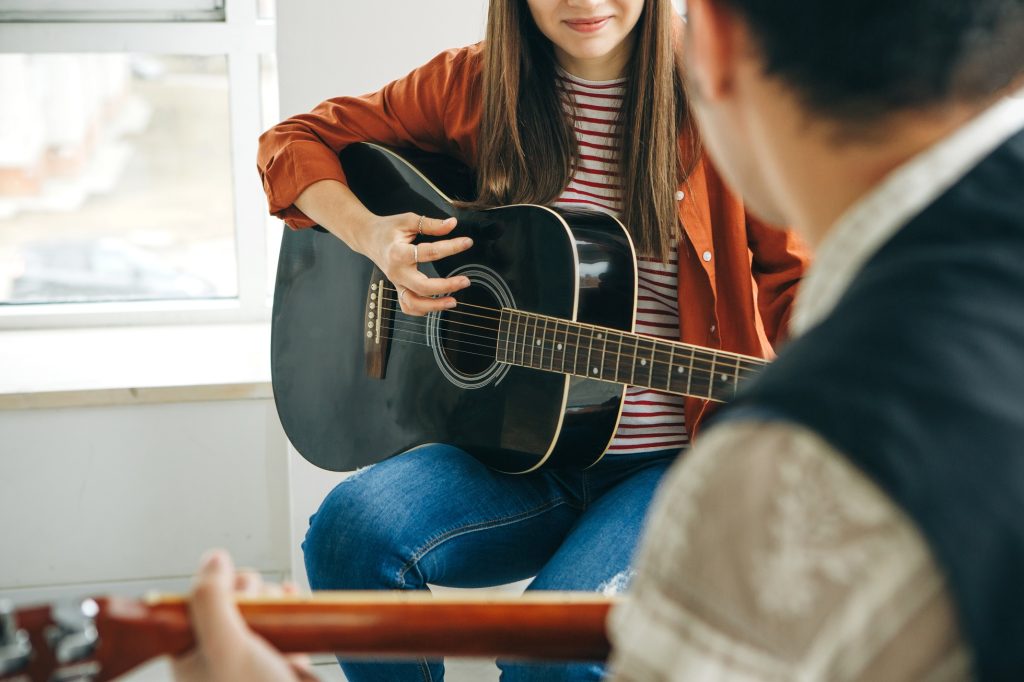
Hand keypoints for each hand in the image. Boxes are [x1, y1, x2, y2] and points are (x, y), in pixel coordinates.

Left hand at [171, 551, 316, 681]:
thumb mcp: (226, 645)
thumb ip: (213, 600)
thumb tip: (214, 558)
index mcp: (190, 654)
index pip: (199, 599)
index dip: (221, 587)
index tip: (238, 593)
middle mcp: (216, 653)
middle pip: (233, 599)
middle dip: (254, 595)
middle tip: (262, 610)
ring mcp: (249, 655)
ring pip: (261, 607)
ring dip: (276, 603)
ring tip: (284, 616)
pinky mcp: (276, 657)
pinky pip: (283, 621)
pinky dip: (292, 613)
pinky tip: (296, 612)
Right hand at [357, 212, 472, 315]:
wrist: (368, 238)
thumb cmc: (388, 229)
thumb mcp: (408, 220)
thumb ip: (430, 224)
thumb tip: (452, 224)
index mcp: (398, 252)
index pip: (429, 252)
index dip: (451, 247)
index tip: (467, 243)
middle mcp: (396, 272)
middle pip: (422, 286)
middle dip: (446, 286)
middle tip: (465, 281)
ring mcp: (396, 283)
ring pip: (414, 303)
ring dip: (434, 306)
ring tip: (453, 302)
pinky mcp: (398, 288)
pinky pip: (408, 306)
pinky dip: (422, 310)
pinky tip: (436, 305)